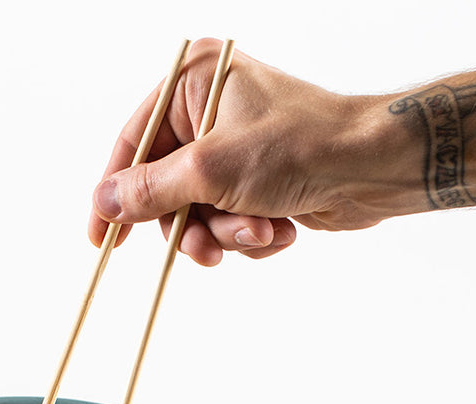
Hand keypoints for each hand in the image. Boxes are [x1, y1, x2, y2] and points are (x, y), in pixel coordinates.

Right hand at [88, 39, 397, 265]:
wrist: (372, 169)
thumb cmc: (301, 148)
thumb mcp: (211, 172)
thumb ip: (151, 190)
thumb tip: (103, 203)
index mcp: (195, 82)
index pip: (135, 142)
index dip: (116, 195)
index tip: (103, 239)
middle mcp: (211, 109)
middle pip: (166, 188)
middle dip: (194, 225)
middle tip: (209, 249)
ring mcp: (234, 147)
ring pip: (199, 213)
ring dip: (227, 234)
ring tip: (259, 231)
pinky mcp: (257, 179)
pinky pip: (228, 221)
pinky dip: (250, 234)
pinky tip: (279, 229)